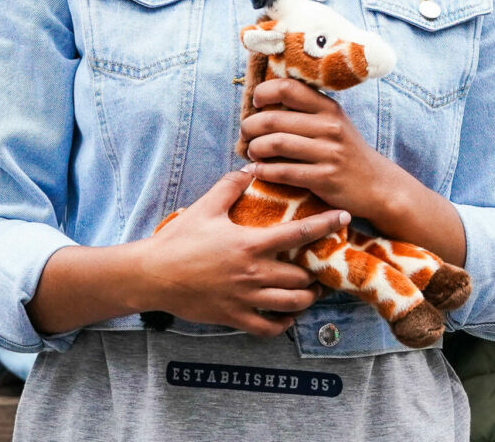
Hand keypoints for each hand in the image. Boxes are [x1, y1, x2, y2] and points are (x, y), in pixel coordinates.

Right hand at [135, 169, 349, 335]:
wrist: (152, 275)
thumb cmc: (178, 239)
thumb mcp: (206, 207)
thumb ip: (231, 185)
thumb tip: (251, 166)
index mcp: (250, 244)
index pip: (297, 235)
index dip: (325, 225)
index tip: (343, 217)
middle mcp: (253, 274)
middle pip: (301, 277)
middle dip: (314, 272)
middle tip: (320, 265)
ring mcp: (245, 299)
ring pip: (291, 305)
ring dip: (305, 298)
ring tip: (309, 290)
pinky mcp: (234, 317)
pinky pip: (269, 328)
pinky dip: (282, 324)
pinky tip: (285, 315)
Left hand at [241, 78, 404, 221]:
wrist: (377, 185)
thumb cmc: (345, 152)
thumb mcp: (334, 123)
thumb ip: (306, 111)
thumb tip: (263, 104)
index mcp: (328, 108)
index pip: (287, 87)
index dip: (263, 92)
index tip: (256, 104)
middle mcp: (329, 126)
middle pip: (274, 119)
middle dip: (250, 126)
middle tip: (245, 133)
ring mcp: (329, 153)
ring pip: (276, 144)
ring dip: (255, 149)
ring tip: (252, 152)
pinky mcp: (325, 178)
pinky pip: (284, 172)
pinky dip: (264, 171)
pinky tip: (258, 171)